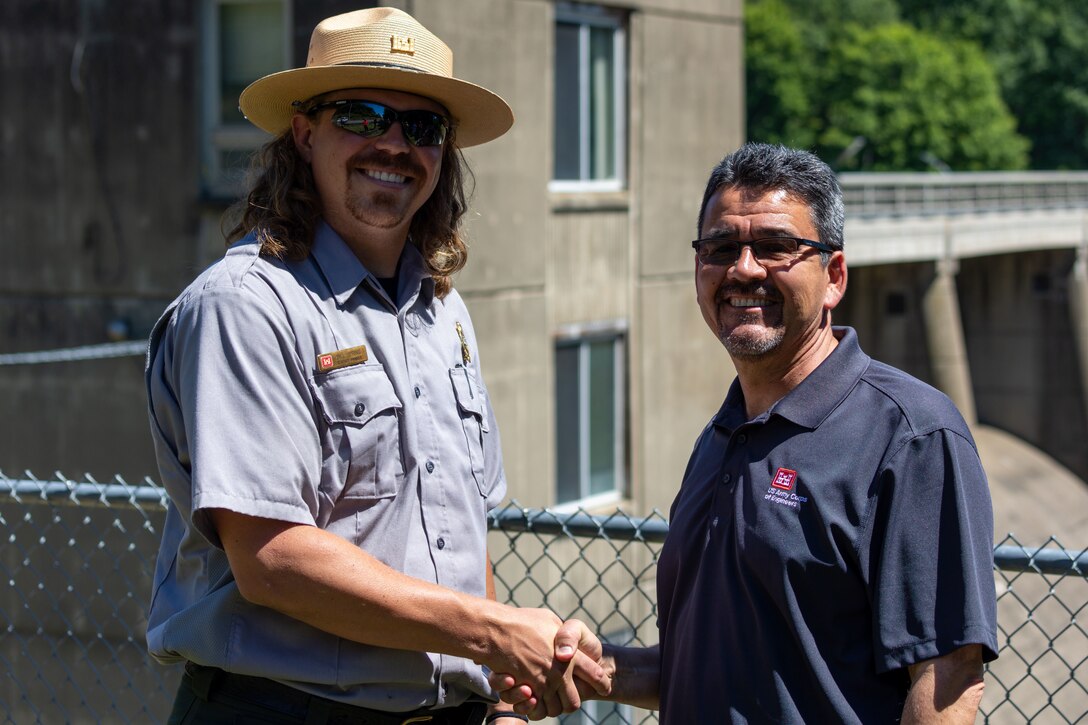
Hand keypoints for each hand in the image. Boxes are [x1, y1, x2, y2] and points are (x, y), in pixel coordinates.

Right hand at [489, 619, 611, 718]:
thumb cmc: (522, 621)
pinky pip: (537, 710)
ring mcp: (543, 684)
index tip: (605, 687)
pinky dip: (537, 708)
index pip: (596, 675)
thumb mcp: (550, 619)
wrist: (497, 630)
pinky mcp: (527, 691)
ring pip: (557, 709)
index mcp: (572, 654)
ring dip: (555, 707)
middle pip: (575, 700)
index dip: (602, 684)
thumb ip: (563, 633)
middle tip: (571, 698)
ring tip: (552, 700)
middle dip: (574, 701)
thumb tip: (566, 641)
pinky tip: (535, 700)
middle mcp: (560, 672)